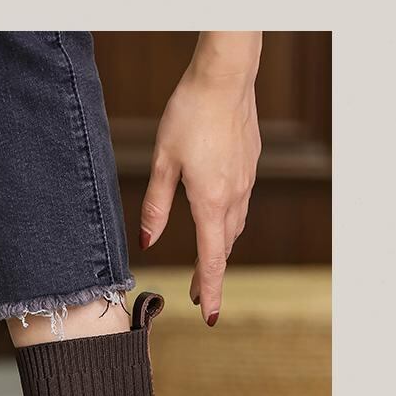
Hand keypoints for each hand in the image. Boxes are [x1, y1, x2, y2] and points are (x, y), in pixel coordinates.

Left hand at [140, 33, 261, 323]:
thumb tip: (146, 241)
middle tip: (199, 296)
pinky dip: (228, 221)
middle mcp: (234, 196)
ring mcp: (246, 181)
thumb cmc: (189, 114)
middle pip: (224, 247)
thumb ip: (155, 205)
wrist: (224, 79)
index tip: (210, 316)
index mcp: (211, 201)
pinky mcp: (249, 165)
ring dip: (221, 248)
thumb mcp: (162, 161)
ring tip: (207, 263)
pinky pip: (240, 203)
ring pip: (234, 226)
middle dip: (212, 274)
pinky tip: (216, 216)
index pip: (212, 259)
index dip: (210, 289)